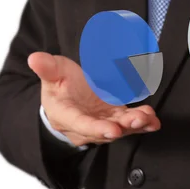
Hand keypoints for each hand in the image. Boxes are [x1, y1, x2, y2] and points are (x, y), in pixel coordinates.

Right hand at [28, 52, 160, 145]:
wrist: (69, 97)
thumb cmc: (60, 85)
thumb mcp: (52, 74)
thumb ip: (47, 68)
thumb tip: (34, 58)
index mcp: (67, 116)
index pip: (82, 124)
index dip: (97, 128)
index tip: (111, 129)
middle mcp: (86, 126)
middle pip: (104, 130)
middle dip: (121, 127)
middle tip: (136, 121)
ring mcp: (103, 123)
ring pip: (120, 128)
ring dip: (136, 125)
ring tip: (148, 118)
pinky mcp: (116, 120)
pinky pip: (131, 125)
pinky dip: (144, 124)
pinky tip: (154, 121)